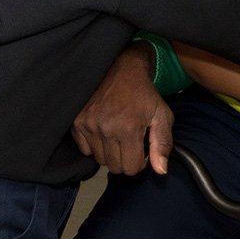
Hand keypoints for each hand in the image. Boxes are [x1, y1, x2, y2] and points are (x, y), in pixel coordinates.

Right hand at [71, 43, 173, 175]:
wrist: (120, 67)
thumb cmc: (143, 92)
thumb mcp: (161, 114)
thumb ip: (162, 143)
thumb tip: (161, 171)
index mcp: (129, 129)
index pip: (132, 168)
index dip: (140, 161)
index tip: (141, 148)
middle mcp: (107, 129)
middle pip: (115, 167)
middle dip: (125, 159)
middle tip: (129, 141)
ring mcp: (89, 125)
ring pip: (99, 160)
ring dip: (109, 152)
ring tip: (116, 134)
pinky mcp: (77, 122)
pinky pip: (84, 150)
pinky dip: (94, 145)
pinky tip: (103, 131)